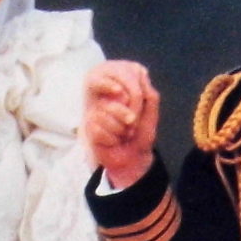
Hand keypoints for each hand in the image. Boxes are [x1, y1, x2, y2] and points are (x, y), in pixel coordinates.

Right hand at [84, 60, 158, 187]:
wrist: (134, 158)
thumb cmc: (141, 135)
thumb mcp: (151, 113)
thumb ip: (149, 95)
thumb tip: (134, 83)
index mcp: (122, 95)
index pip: (128, 88)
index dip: (137, 104)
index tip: (138, 117)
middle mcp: (108, 100)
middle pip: (120, 100)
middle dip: (131, 118)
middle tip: (131, 127)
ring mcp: (97, 112)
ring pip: (109, 113)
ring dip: (121, 130)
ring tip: (122, 135)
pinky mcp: (90, 126)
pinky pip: (101, 127)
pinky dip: (112, 139)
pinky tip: (112, 142)